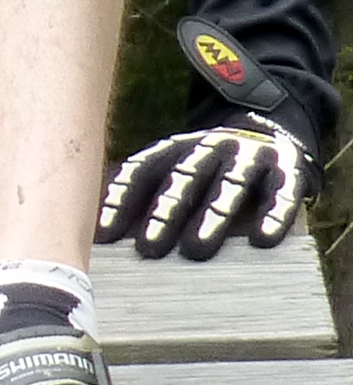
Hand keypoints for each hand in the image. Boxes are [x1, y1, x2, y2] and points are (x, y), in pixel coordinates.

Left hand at [100, 19, 315, 258]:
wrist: (271, 133)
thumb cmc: (208, 174)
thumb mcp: (175, 177)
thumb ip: (146, 201)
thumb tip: (98, 240)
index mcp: (172, 151)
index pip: (140, 173)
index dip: (121, 201)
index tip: (103, 235)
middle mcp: (207, 149)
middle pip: (182, 180)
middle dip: (164, 214)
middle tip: (148, 249)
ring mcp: (248, 157)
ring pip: (227, 186)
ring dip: (211, 218)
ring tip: (196, 251)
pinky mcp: (287, 170)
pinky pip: (280, 193)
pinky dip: (273, 215)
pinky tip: (263, 239)